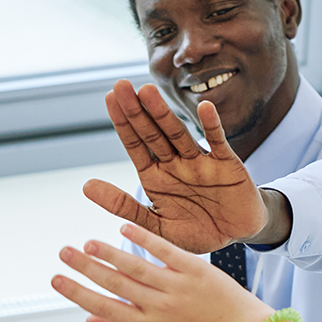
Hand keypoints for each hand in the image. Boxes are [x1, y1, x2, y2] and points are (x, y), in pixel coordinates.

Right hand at [52, 223, 273, 321]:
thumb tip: (88, 321)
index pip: (104, 307)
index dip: (77, 293)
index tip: (55, 279)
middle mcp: (159, 307)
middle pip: (114, 284)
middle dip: (85, 268)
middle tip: (63, 252)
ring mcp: (177, 287)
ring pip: (135, 267)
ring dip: (109, 253)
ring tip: (88, 243)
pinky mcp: (195, 269)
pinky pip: (165, 251)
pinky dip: (143, 239)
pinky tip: (124, 227)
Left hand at [85, 80, 268, 253]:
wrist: (236, 236)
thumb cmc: (195, 231)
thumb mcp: (156, 225)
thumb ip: (123, 206)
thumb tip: (85, 186)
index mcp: (156, 176)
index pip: (135, 145)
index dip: (123, 122)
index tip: (110, 98)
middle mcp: (175, 163)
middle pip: (152, 133)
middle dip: (137, 111)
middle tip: (121, 85)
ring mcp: (200, 162)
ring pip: (179, 134)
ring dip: (163, 114)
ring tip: (147, 92)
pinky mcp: (227, 165)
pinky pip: (218, 143)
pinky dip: (212, 126)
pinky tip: (204, 107)